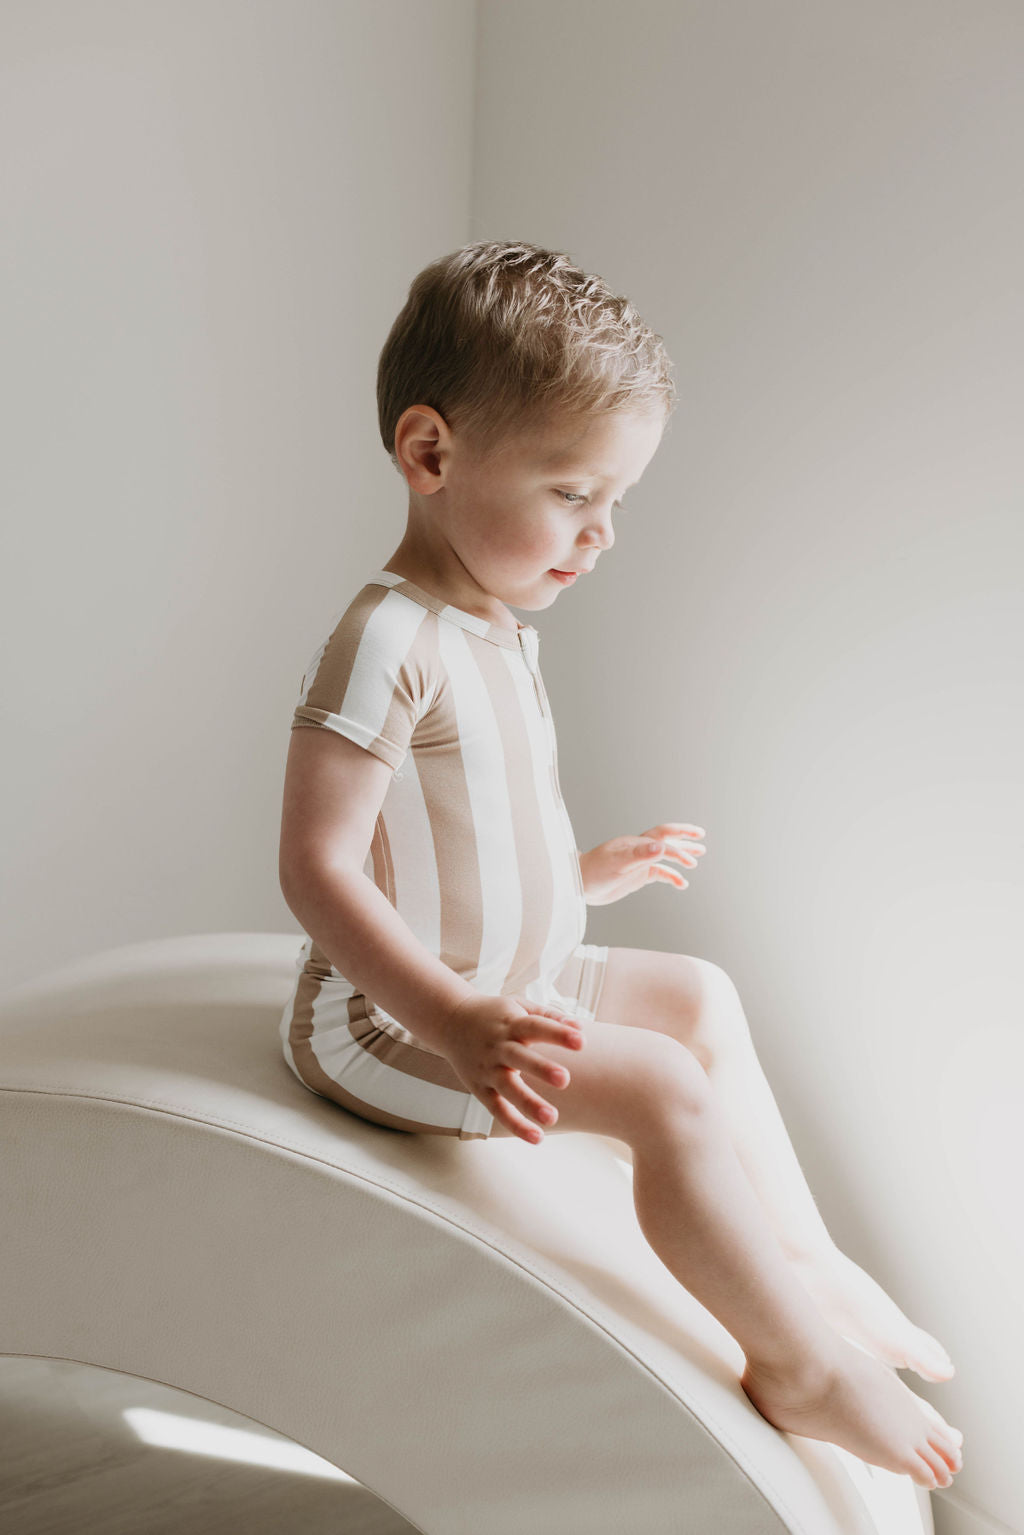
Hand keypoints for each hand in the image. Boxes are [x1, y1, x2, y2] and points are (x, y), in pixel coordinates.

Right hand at [443, 993, 584, 1144]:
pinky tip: (536, 1137)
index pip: (536, 1026)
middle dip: (541, 1069)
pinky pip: (497, 1109)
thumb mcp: (519, 1005)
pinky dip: (515, 1124)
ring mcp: (487, 1068)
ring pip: (507, 1087)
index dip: (558, 1033)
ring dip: (529, 1103)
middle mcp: (498, 1046)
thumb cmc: (494, 1015)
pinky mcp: (479, 1088)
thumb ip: (549, 1015)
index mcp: (511, 1023)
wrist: (449, 1020)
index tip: (581, 1041)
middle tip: (565, 1079)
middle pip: (519, 1058)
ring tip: (552, 1118)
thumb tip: (580, 1027)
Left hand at [579, 822, 706, 905]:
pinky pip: (658, 873)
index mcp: (635, 843)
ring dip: (681, 856)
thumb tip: (661, 847)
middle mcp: (638, 850)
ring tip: (697, 859)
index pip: (662, 838)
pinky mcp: (636, 876)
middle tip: (701, 838)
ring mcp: (638, 863)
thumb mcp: (617, 863)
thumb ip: (639, 855)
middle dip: (684, 837)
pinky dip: (671, 877)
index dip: (679, 842)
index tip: (693, 850)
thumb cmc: (592, 872)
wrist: (577, 885)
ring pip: (664, 857)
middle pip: (666, 839)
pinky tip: (681, 884)